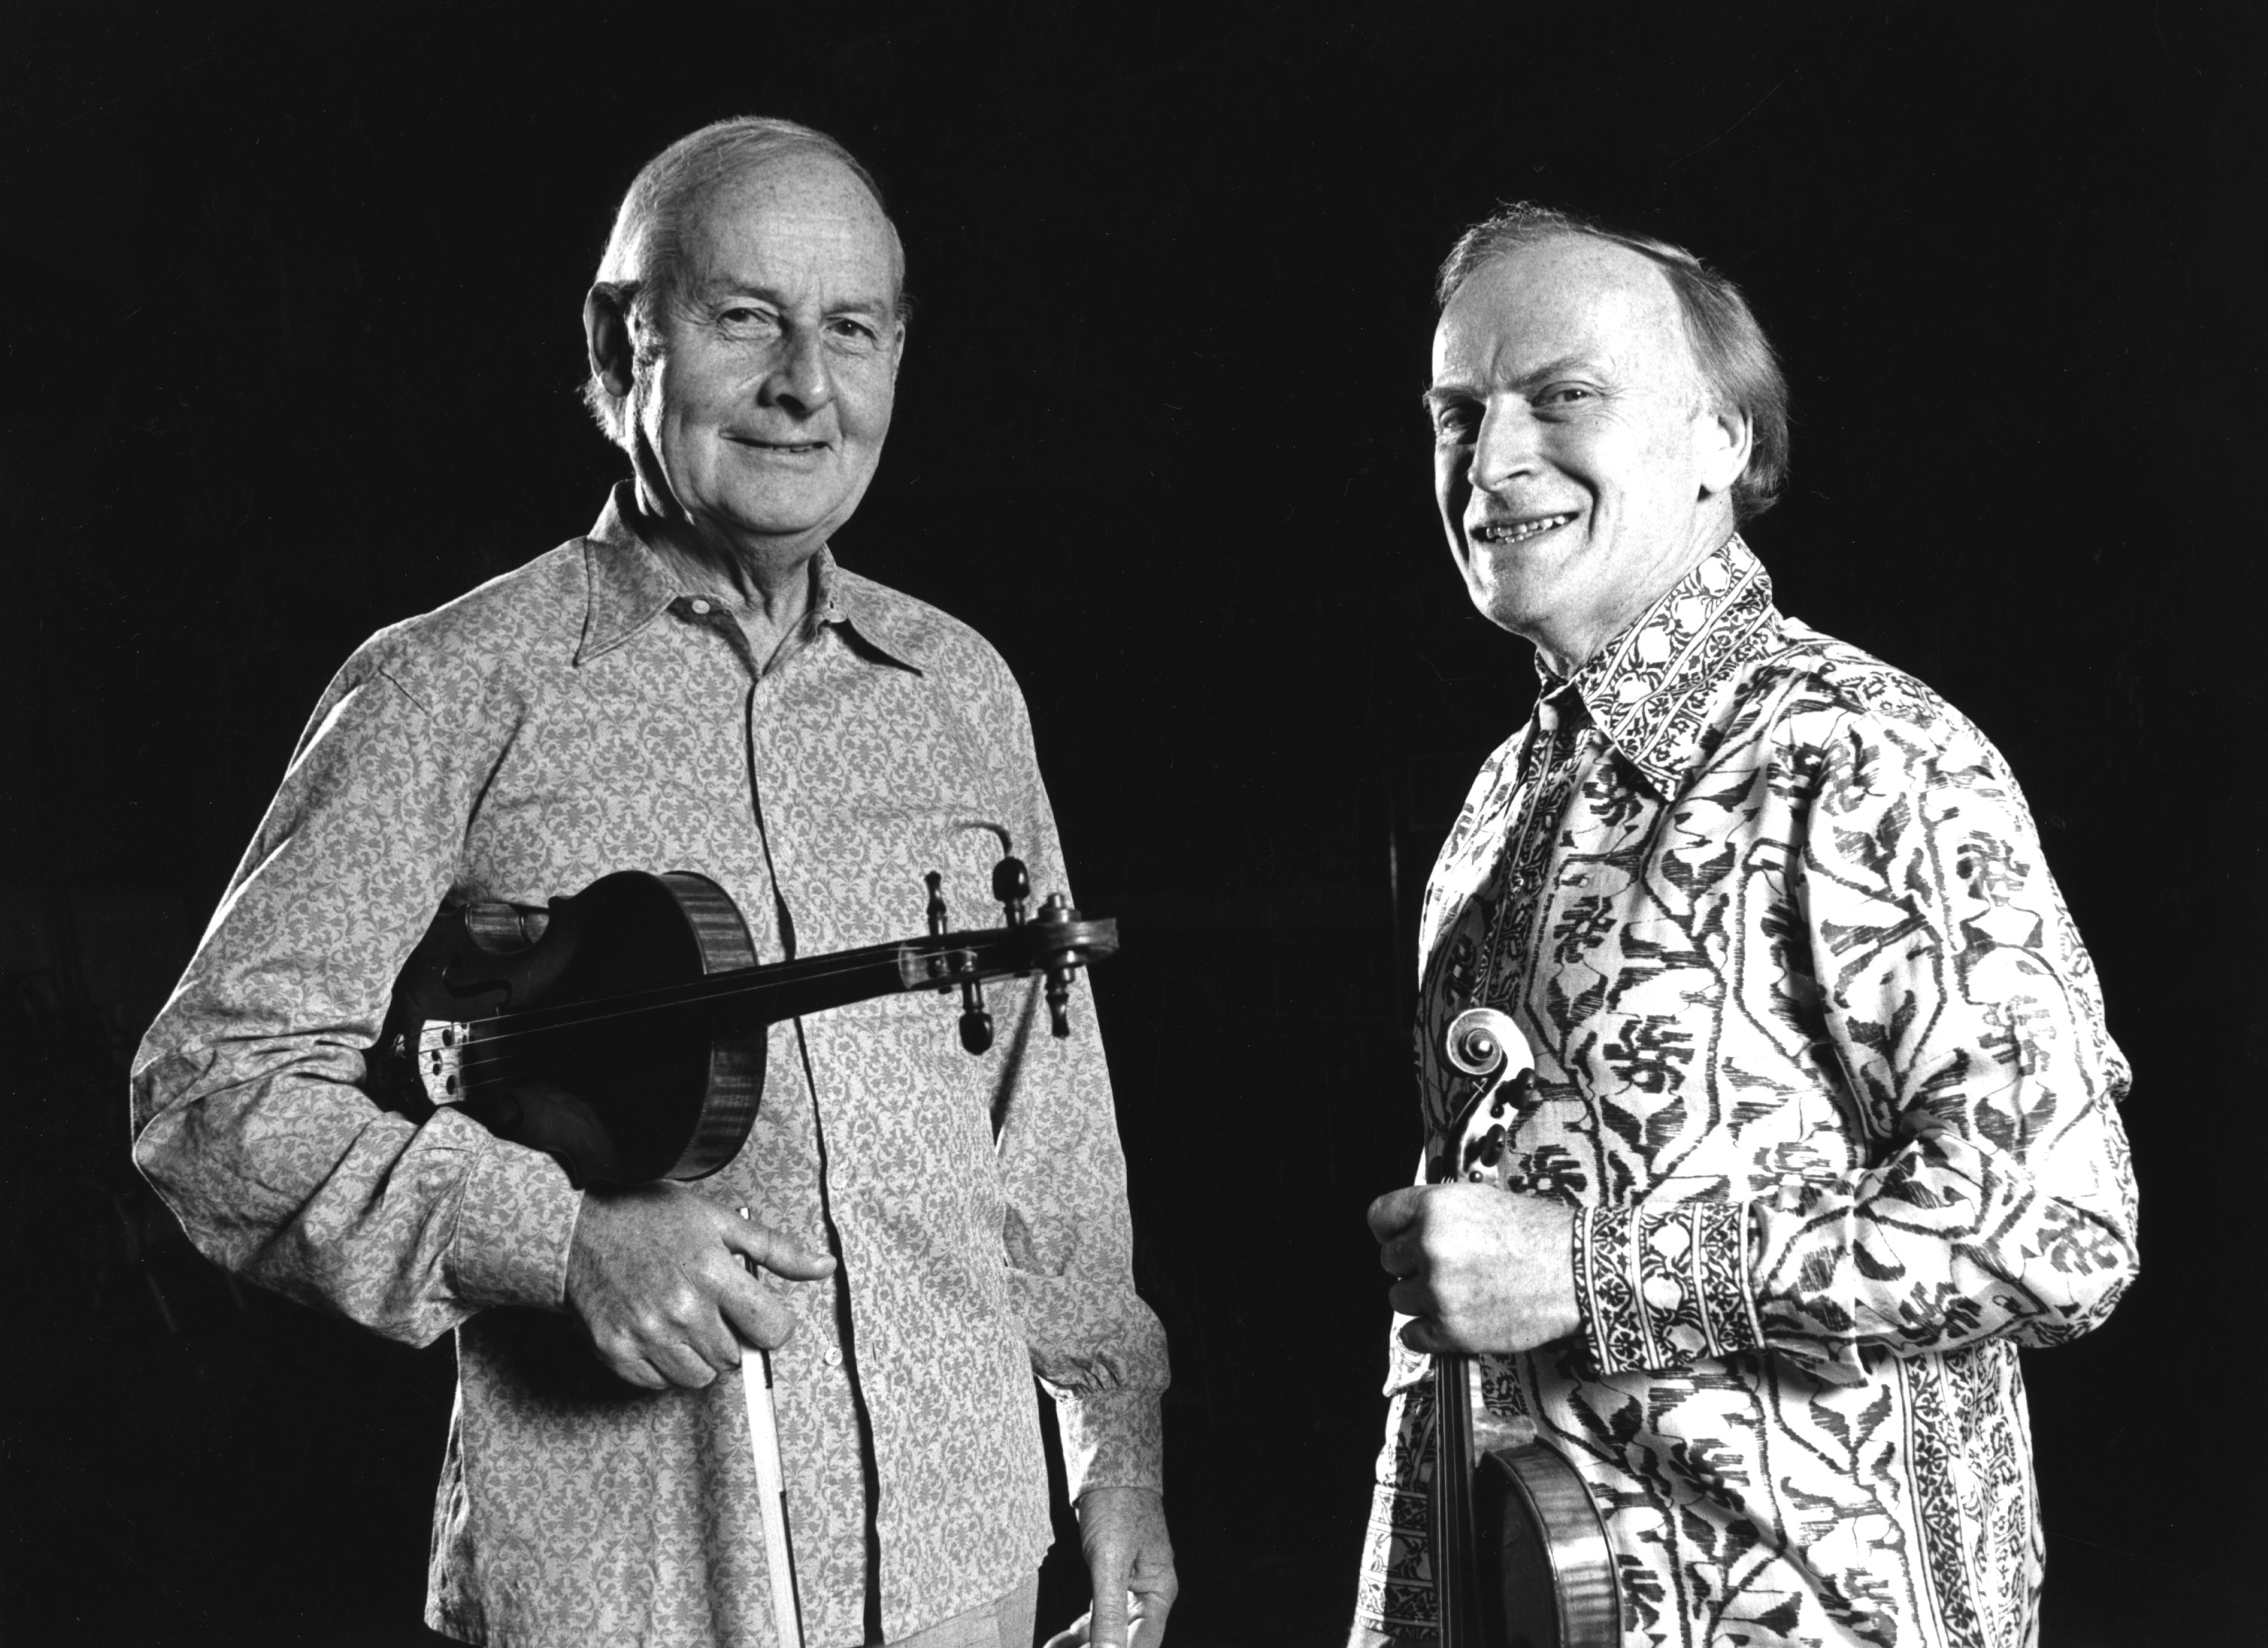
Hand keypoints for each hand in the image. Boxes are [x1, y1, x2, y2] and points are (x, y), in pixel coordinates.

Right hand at [563, 1182, 835, 1389]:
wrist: (577, 1228)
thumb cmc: (649, 1218)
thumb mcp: (719, 1220)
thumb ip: (776, 1250)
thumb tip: (824, 1267)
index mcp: (713, 1274)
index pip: (772, 1330)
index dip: (771, 1323)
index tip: (757, 1313)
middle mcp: (681, 1309)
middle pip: (735, 1358)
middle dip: (730, 1335)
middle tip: (707, 1306)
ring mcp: (646, 1334)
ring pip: (700, 1378)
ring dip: (698, 1356)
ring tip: (681, 1319)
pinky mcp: (615, 1351)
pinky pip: (658, 1384)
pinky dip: (661, 1365)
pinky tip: (654, 1330)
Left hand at [1041, 1486, 1175, 1647]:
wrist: (1108, 1468)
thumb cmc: (1118, 1505)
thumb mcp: (1110, 1561)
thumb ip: (1109, 1611)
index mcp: (1159, 1592)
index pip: (1143, 1644)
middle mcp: (1148, 1595)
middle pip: (1126, 1641)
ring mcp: (1130, 1589)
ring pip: (1109, 1630)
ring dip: (1084, 1644)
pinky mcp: (1112, 1581)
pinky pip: (1097, 1614)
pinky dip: (1080, 1629)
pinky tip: (1061, 1641)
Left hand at [1368, 1184, 1577, 1355]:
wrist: (1580, 1273)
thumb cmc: (1542, 1235)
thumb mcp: (1482, 1201)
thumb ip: (1440, 1214)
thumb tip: (1411, 1227)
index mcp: (1435, 1207)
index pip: (1379, 1217)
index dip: (1390, 1229)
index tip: (1400, 1237)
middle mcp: (1430, 1246)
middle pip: (1389, 1261)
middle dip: (1412, 1265)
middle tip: (1446, 1268)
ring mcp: (1438, 1291)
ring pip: (1398, 1298)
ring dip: (1421, 1299)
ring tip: (1458, 1293)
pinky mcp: (1451, 1330)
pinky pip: (1411, 1336)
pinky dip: (1426, 1333)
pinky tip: (1452, 1320)